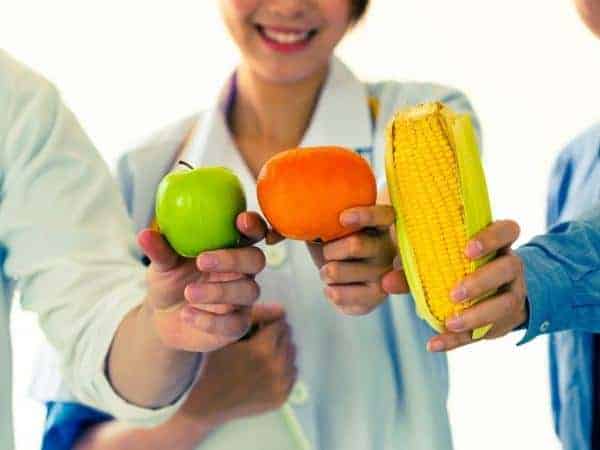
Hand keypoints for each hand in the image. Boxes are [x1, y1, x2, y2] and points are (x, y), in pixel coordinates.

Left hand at [141, 212, 266, 351]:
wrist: (163, 318)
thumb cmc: (170, 280)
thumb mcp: (162, 265)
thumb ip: (160, 250)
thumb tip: (145, 235)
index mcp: (231, 248)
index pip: (252, 232)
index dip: (254, 225)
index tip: (240, 221)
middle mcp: (243, 271)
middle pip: (256, 259)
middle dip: (233, 259)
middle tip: (202, 261)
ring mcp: (242, 299)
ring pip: (247, 291)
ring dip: (218, 291)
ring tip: (188, 293)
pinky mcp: (237, 325)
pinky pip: (235, 323)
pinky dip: (211, 320)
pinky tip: (188, 315)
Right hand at [175, 304, 297, 429]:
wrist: (203, 405)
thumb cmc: (210, 364)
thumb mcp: (226, 334)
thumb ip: (252, 316)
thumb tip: (280, 307)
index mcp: (264, 349)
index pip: (280, 321)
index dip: (266, 320)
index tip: (253, 326)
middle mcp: (278, 367)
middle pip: (287, 336)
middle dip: (273, 333)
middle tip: (255, 339)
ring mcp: (281, 384)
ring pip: (291, 353)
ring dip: (279, 349)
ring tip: (257, 355)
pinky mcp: (281, 397)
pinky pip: (291, 372)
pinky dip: (281, 367)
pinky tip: (262, 369)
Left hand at [311, 205, 396, 314]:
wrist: (345, 277)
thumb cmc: (338, 243)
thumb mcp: (335, 226)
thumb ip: (330, 218)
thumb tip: (311, 215)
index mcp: (382, 224)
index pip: (383, 216)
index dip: (365, 216)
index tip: (343, 218)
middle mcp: (389, 248)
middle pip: (355, 245)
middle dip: (329, 250)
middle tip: (327, 254)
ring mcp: (385, 274)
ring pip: (337, 271)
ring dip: (324, 272)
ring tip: (328, 272)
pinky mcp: (375, 297)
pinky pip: (338, 295)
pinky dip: (328, 291)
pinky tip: (334, 287)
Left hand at [427, 220, 526, 351]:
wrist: (489, 295)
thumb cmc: (456, 266)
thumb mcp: (437, 260)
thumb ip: (414, 267)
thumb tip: (386, 281)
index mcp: (495, 243)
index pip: (507, 230)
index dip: (491, 237)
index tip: (468, 249)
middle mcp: (510, 266)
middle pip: (508, 268)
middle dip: (482, 281)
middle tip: (454, 293)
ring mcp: (511, 293)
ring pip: (505, 304)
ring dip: (477, 315)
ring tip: (450, 322)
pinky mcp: (503, 322)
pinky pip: (482, 333)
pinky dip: (456, 341)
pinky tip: (434, 344)